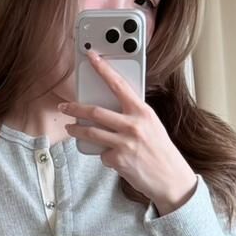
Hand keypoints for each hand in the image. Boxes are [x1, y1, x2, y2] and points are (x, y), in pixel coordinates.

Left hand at [58, 49, 197, 214]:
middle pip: (96, 112)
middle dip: (75, 108)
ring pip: (91, 133)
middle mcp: (133, 125)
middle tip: (65, 107)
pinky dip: (104, 156)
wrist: (170, 178)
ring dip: (77, 130)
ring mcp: (125, 143)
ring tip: (71, 128)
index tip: (92, 58)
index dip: (103, 69)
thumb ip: (133, 115)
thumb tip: (111, 109)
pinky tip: (115, 159)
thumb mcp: (151, 125)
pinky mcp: (118, 160)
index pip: (119, 85)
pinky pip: (102, 154)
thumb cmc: (160, 151)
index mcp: (142, 112)